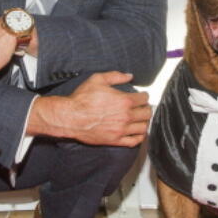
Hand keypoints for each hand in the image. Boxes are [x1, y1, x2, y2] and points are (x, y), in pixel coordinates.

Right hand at [29, 71, 151, 146]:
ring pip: (143, 127)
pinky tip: (137, 132)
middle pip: (146, 113)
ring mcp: (121, 130)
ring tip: (140, 119)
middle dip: (146, 108)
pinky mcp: (115, 140)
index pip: (144, 98)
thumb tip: (129, 76)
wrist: (71, 117)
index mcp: (124, 101)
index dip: (144, 96)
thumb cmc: (82, 99)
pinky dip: (139, 137)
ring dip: (144, 122)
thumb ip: (115, 76)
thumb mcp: (97, 80)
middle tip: (142, 107)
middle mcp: (125, 116)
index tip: (142, 96)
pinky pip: (134, 141)